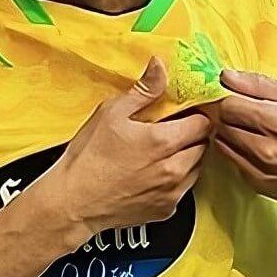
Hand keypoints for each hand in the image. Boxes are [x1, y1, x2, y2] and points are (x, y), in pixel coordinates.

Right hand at [34, 57, 210, 239]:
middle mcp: (174, 169)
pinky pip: (184, 189)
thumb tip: (160, 66)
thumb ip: (144, 90)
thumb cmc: (88, 157)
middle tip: (173, 130)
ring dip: (188, 157)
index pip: (204, 123)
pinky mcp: (166, 209)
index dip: (198, 114)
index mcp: (164, 142)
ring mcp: (172, 192)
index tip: (187, 112)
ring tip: (163, 151)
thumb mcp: (112, 113)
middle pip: (204, 145)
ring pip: (197, 168)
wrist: (73, 202)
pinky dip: (177, 179)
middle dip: (193, 135)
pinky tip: (155, 172)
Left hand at [212, 69, 276, 210]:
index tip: (238, 96)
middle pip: (223, 123)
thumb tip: (227, 76)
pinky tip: (259, 147)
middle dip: (230, 114)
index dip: (231, 97)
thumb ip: (262, 85)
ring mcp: (261, 170)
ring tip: (254, 129)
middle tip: (246, 111)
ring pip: (222, 142)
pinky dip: (238, 151)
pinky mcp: (257, 185)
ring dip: (231, 132)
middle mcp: (267, 149)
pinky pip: (231, 161)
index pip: (229, 105)